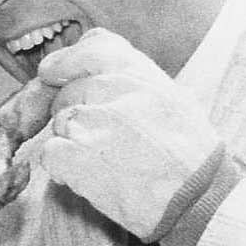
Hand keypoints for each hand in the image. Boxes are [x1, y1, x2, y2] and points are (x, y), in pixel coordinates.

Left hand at [37, 28, 219, 239]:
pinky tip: (91, 179)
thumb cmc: (189, 158)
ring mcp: (91, 122)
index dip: (69, 61)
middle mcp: (113, 89)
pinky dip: (63, 169)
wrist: (195, 199)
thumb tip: (100, 75)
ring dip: (72, 144)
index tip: (57, 75)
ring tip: (107, 162)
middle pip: (68, 91)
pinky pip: (50, 154)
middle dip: (75, 114)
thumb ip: (135, 82)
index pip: (93, 45)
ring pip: (59, 124)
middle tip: (104, 140)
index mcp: (140, 72)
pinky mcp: (74, 156)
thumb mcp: (176, 101)